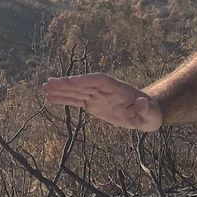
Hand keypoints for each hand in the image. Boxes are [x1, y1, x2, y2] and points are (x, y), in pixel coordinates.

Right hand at [42, 73, 161, 131]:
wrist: (147, 112)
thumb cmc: (151, 114)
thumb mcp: (152, 115)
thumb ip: (147, 110)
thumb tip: (142, 103)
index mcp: (118, 89)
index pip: (99, 81)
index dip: (85, 80)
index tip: (70, 81)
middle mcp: (105, 90)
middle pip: (84, 84)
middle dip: (67, 84)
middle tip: (49, 83)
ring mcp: (98, 96)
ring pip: (77, 91)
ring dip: (61, 89)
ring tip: (44, 88)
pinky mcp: (93, 103)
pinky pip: (76, 100)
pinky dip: (63, 99)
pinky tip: (49, 97)